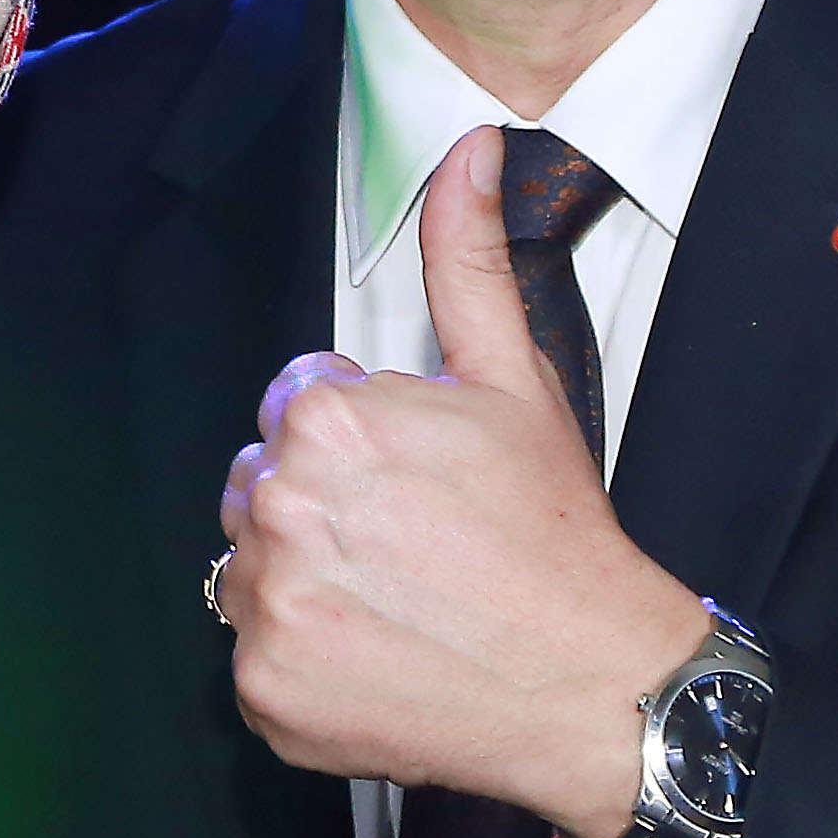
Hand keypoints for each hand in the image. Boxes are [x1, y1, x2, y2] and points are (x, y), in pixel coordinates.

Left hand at [217, 128, 712, 837]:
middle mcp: (280, 506)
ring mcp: (267, 605)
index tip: (417, 480)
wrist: (588, 681)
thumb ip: (467, 257)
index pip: (294, 404)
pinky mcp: (266, 688)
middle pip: (261, 481)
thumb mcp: (511, 378)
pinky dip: (306, 658)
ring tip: (396, 598)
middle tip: (412, 543)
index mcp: (325, 420)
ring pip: (249, 564)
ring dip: (304, 576)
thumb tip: (469, 148)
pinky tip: (379, 655)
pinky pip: (255, 652)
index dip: (362, 439)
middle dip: (321, 502)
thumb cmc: (551, 530)